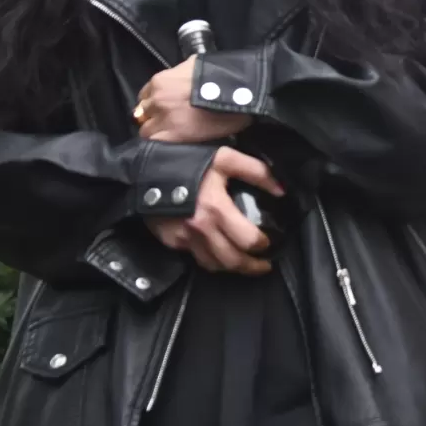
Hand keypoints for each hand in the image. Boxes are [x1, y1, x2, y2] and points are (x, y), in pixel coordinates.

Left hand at [135, 60, 252, 143]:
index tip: (163, 109)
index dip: (154, 104)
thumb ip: (182, 71)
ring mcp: (162, 118)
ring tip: (173, 135)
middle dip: (154, 118)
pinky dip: (161, 144)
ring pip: (146, 130)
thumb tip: (181, 73)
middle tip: (169, 122)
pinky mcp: (171, 136)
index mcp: (160, 81)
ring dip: (157, 132)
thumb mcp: (196, 63)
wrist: (236, 94)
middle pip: (143, 113)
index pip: (145, 95)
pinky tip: (174, 143)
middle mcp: (156, 99)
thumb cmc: (221, 76)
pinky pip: (154, 143)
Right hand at [145, 147, 285, 275]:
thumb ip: (255, 171)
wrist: (144, 169)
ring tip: (243, 264)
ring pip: (213, 265)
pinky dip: (210, 259)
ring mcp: (184, 238)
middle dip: (251, 267)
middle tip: (263, 266)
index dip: (262, 245)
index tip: (268, 243)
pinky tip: (217, 253)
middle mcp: (201, 229)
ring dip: (231, 268)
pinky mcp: (171, 241)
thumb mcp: (224, 157)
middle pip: (232, 261)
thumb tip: (281, 190)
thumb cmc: (187, 161)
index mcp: (217, 209)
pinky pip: (195, 257)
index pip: (247, 240)